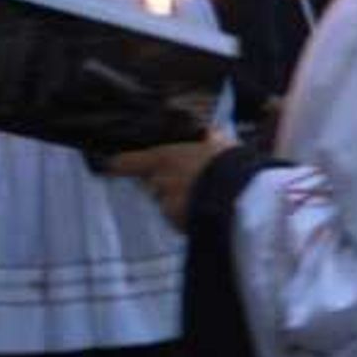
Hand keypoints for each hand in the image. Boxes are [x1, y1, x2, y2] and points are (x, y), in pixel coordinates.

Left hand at [106, 131, 236, 231]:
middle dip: (166, 184)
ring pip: (168, 204)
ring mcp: (167, 207)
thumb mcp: (224, 144)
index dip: (118, 165)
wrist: (245, 200)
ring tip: (205, 198)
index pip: (124, 163)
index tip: (111, 167)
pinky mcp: (179, 226)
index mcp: (163, 158)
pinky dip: (190, 218)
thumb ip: (212, 138)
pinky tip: (209, 212)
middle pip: (153, 184)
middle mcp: (159, 182)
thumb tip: (212, 130)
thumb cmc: (233, 166)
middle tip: (190, 181)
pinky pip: (180, 221)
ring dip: (180, 202)